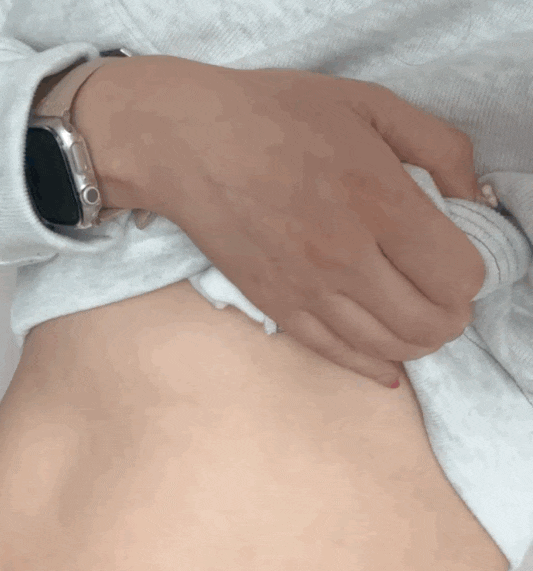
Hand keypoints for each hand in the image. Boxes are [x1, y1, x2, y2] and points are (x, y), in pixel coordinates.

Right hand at [96, 58, 486, 387]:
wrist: (191, 146)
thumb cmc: (279, 116)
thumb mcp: (372, 104)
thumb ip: (440, 147)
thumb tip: (474, 198)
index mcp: (380, 202)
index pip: (457, 276)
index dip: (471, 278)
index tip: (461, 263)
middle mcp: (346, 258)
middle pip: (427, 322)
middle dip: (451, 318)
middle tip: (447, 301)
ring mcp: (307, 290)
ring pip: (385, 347)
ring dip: (416, 344)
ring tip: (420, 325)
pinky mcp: (276, 306)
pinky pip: (335, 354)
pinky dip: (370, 368)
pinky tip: (386, 369)